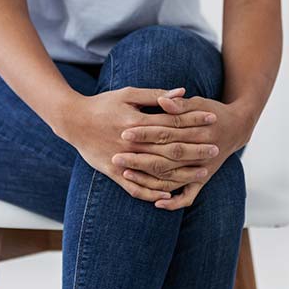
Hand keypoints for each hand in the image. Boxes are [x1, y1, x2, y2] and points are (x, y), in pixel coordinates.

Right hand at [58, 87, 219, 201]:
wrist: (72, 120)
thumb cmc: (103, 103)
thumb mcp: (129, 93)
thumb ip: (155, 95)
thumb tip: (182, 92)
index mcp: (138, 122)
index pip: (173, 122)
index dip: (194, 120)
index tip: (213, 118)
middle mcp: (133, 143)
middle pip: (170, 148)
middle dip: (195, 149)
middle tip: (216, 149)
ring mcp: (123, 160)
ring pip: (158, 170)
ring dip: (181, 173)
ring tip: (203, 172)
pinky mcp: (113, 172)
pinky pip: (135, 188)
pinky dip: (152, 192)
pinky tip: (169, 195)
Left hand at [116, 96, 252, 209]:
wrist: (238, 126)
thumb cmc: (213, 110)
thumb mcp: (199, 102)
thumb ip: (180, 104)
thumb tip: (162, 100)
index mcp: (199, 129)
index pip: (167, 132)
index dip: (146, 132)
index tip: (125, 132)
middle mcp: (202, 151)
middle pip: (166, 156)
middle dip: (140, 157)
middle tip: (117, 155)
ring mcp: (203, 168)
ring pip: (173, 177)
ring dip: (149, 178)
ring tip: (125, 173)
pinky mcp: (204, 179)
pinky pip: (189, 196)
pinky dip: (174, 201)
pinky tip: (157, 202)